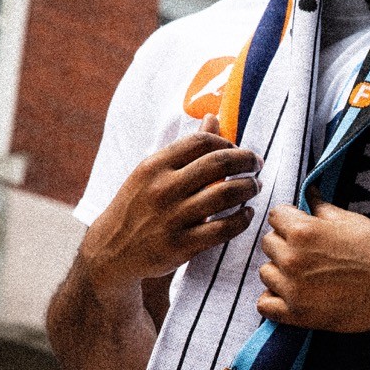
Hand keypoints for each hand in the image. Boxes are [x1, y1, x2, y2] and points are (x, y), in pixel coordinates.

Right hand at [79, 114, 261, 292]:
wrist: (112, 251)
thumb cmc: (139, 206)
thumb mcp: (152, 173)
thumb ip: (186, 148)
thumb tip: (212, 118)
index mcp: (154, 165)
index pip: (201, 142)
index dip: (228, 143)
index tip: (238, 150)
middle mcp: (163, 189)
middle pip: (219, 163)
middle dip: (246, 161)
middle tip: (256, 165)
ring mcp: (172, 218)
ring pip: (226, 194)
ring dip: (249, 187)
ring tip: (254, 187)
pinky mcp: (181, 246)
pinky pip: (224, 228)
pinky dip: (242, 219)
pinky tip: (246, 214)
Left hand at [256, 189, 369, 331]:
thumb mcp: (351, 221)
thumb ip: (322, 209)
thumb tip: (309, 195)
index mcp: (303, 231)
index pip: (275, 217)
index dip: (290, 220)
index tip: (303, 228)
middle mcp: (293, 258)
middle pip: (268, 244)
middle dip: (284, 244)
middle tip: (309, 253)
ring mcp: (293, 289)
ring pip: (265, 273)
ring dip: (280, 272)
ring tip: (305, 275)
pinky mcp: (298, 315)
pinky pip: (265, 305)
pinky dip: (274, 300)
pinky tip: (293, 295)